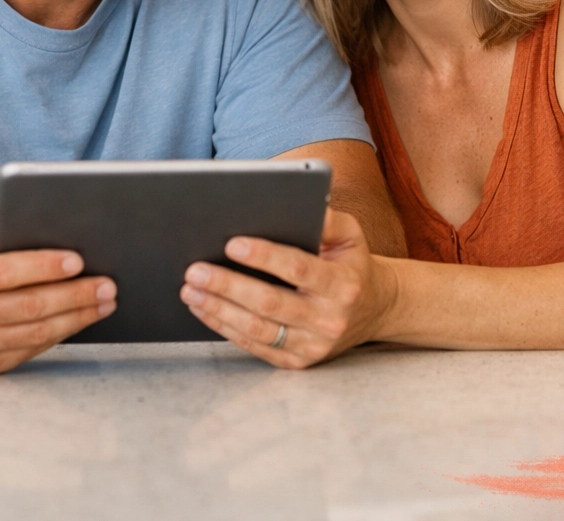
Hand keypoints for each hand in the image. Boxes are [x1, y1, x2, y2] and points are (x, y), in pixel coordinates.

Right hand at [0, 232, 115, 374]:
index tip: (77, 261)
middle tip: (107, 284)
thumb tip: (62, 241)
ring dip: (77, 316)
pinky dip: (62, 332)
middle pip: (28, 306)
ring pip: (36, 331)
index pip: (4, 273)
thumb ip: (6, 245)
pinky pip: (33, 348)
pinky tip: (82, 319)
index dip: (43, 267)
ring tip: (105, 302)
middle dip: (74, 294)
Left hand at [179, 208, 394, 368]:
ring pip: (257, 329)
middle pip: (270, 303)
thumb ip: (328, 219)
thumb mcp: (351, 236)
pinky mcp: (297, 361)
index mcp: (343, 285)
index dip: (264, 257)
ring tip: (190, 290)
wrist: (373, 310)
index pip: (299, 268)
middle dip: (228, 285)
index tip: (232, 244)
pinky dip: (224, 328)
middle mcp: (329, 319)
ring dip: (218, 309)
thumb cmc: (352, 265)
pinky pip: (255, 346)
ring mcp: (313, 345)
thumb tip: (298, 202)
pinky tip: (204, 309)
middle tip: (195, 270)